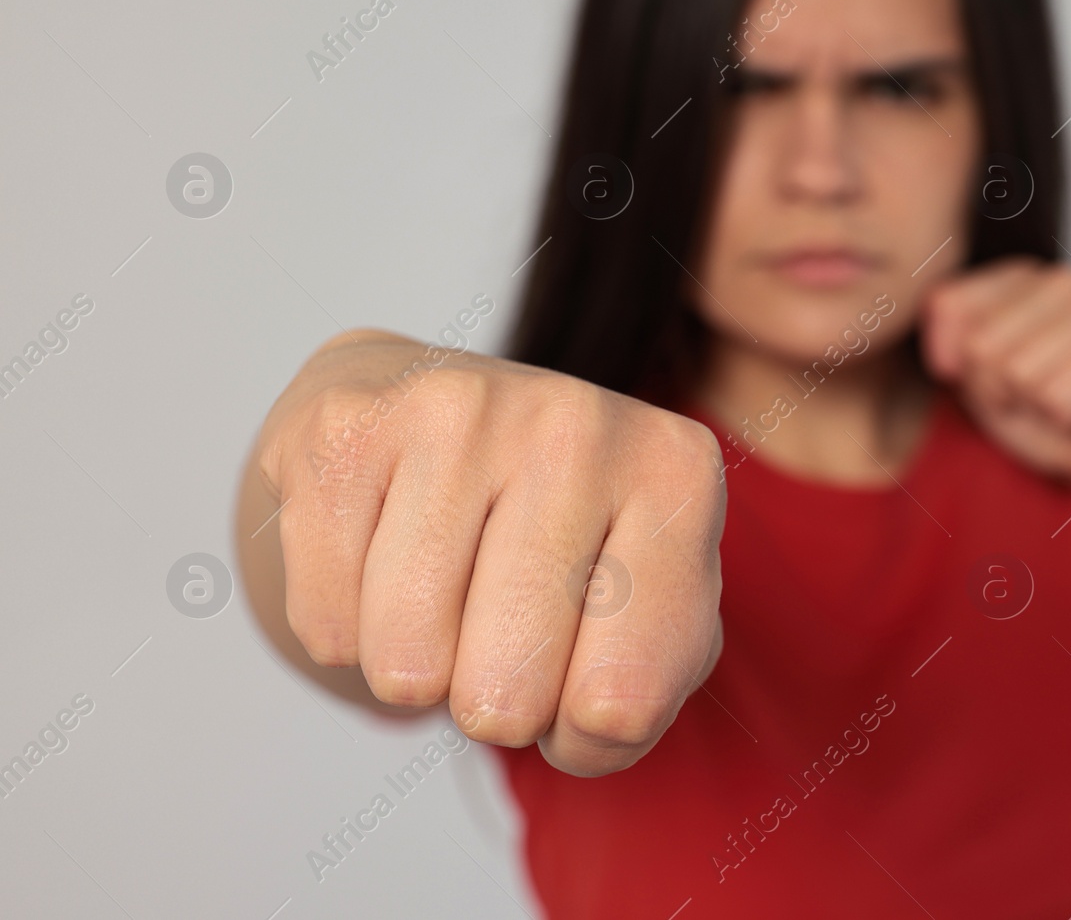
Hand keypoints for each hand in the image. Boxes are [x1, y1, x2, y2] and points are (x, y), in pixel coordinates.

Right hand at [253, 329, 726, 775]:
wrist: (427, 414)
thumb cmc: (555, 540)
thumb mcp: (644, 615)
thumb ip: (646, 693)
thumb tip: (592, 718)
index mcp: (675, 474)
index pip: (628, 698)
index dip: (588, 726)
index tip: (586, 668)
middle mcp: (579, 424)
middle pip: (511, 692)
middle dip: (496, 702)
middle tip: (501, 626)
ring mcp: (457, 410)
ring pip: (408, 665)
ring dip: (415, 670)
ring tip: (442, 592)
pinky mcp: (345, 426)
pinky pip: (329, 627)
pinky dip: (345, 633)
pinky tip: (377, 558)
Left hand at [921, 258, 1070, 500]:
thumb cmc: (1044, 416)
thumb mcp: (977, 379)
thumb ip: (954, 347)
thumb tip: (951, 353)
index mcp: (1023, 275)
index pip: (947, 305)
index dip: (961, 362)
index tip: (1000, 380)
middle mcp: (1062, 278)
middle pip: (979, 344)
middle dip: (996, 390)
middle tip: (1036, 399)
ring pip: (1015, 371)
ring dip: (1031, 406)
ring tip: (1062, 405)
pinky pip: (1051, 396)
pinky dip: (1061, 419)